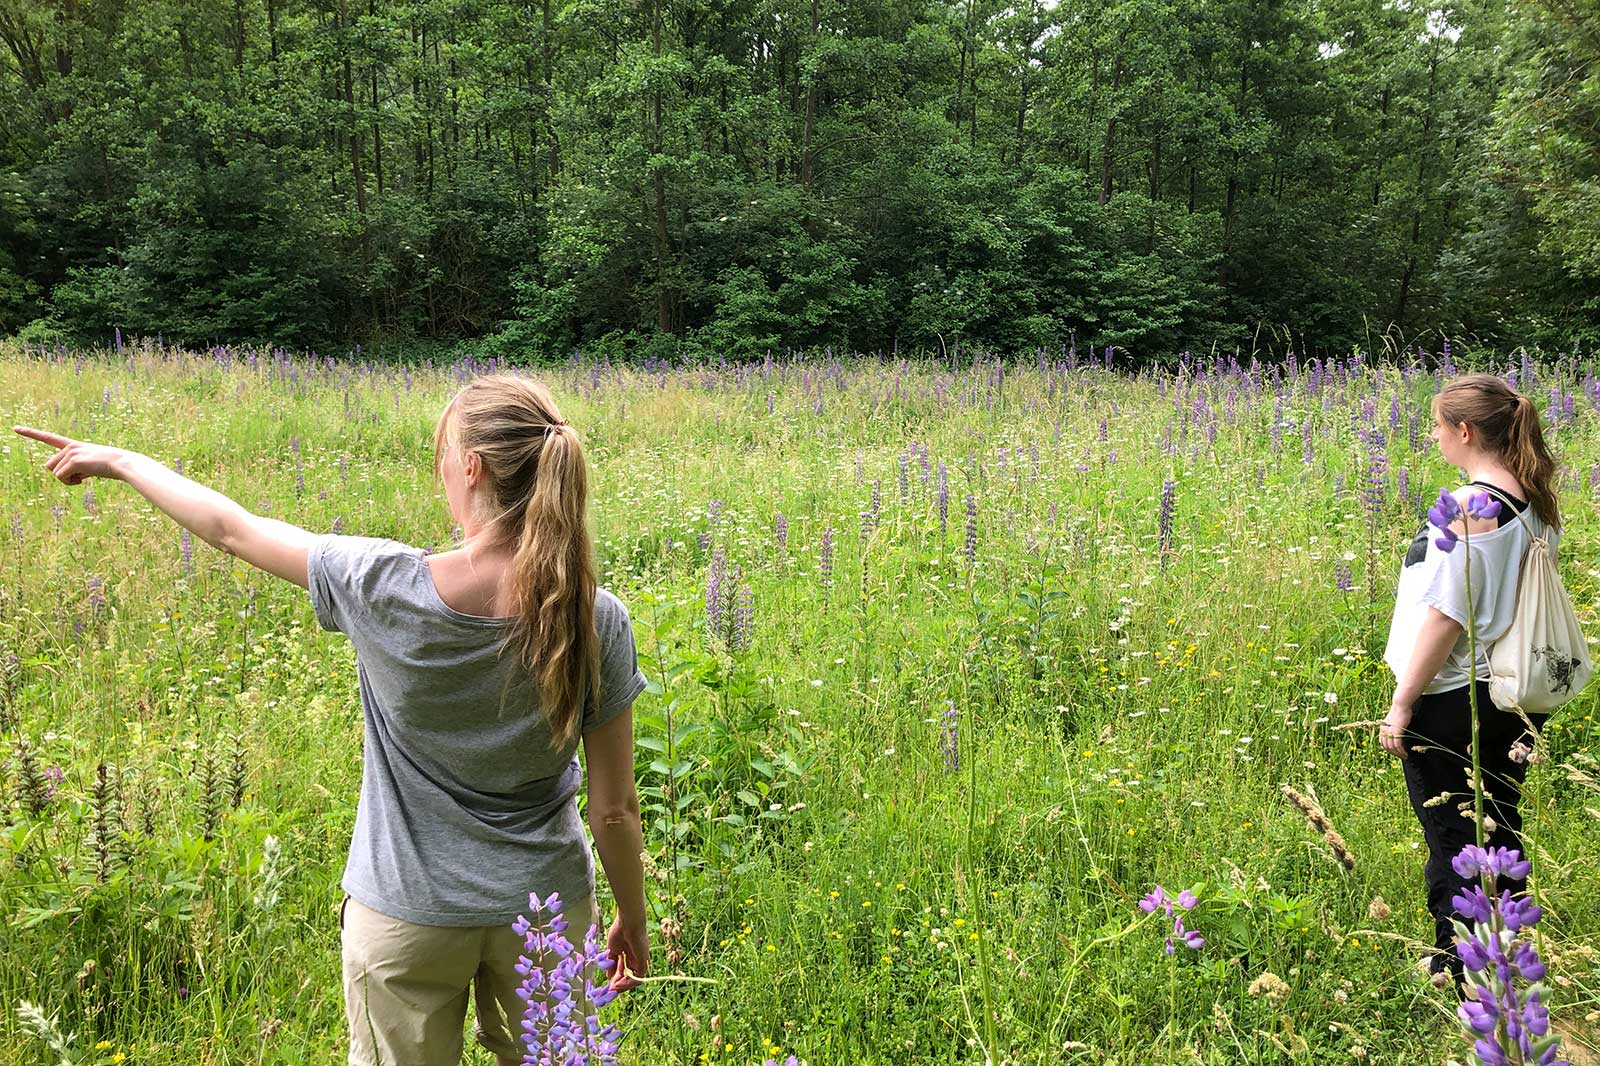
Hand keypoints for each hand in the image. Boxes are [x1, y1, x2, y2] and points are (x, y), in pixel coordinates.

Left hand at [13, 427, 128, 485]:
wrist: (123, 464)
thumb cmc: (112, 467)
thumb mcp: (92, 467)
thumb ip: (78, 469)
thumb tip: (73, 478)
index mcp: (73, 446)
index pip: (48, 438)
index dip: (31, 433)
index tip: (15, 428)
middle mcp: (69, 447)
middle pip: (49, 465)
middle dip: (61, 475)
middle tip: (79, 478)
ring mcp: (71, 452)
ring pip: (54, 472)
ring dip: (66, 480)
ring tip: (83, 478)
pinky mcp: (73, 460)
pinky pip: (61, 477)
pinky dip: (70, 483)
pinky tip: (83, 480)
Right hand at [605, 914, 648, 992]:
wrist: (627, 922)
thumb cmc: (620, 931)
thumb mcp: (613, 950)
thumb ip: (612, 963)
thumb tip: (609, 976)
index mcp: (631, 954)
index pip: (626, 971)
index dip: (618, 978)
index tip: (609, 984)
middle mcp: (637, 958)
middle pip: (630, 976)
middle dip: (620, 984)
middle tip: (610, 990)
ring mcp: (641, 960)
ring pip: (635, 979)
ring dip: (624, 986)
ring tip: (613, 988)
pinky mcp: (644, 961)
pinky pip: (638, 978)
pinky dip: (628, 983)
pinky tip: (618, 984)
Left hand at [1379, 703, 1412, 759]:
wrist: (1401, 705)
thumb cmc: (1400, 711)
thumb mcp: (1393, 721)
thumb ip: (1393, 728)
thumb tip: (1397, 734)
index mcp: (1382, 728)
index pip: (1383, 743)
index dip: (1389, 749)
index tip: (1396, 752)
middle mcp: (1384, 731)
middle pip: (1386, 747)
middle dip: (1394, 753)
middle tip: (1401, 756)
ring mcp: (1389, 731)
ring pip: (1392, 747)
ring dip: (1398, 754)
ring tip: (1405, 756)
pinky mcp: (1396, 731)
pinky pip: (1397, 745)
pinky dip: (1401, 751)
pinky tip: (1405, 753)